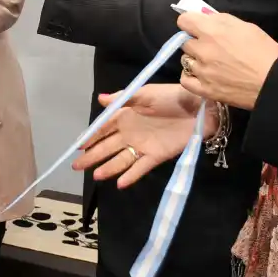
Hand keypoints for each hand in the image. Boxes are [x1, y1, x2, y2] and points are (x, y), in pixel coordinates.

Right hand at [72, 84, 209, 187]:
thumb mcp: (146, 93)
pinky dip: (130, 176)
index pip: (103, 129)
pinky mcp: (157, 156)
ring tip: (95, 176)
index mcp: (126, 116)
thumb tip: (100, 99)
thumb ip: (124, 98)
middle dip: (92, 156)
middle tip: (76, 166)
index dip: (90, 137)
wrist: (200, 108)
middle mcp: (131, 133)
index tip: (77, 147)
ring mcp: (143, 146)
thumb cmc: (172, 97)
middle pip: (107, 147)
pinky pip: (141, 168)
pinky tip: (119, 183)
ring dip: (108, 168)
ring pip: (121, 159)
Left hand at [175, 11, 277, 109]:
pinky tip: (202, 75)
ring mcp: (201, 71)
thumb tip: (205, 17)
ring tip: (211, 63)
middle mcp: (202, 50)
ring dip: (195, 59)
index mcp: (211, 31)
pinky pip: (185, 80)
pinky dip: (190, 76)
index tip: (198, 27)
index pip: (184, 21)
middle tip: (211, 47)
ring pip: (185, 60)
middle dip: (195, 41)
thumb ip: (221, 20)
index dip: (190, 22)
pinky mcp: (204, 89)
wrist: (275, 81)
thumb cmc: (265, 51)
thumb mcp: (246, 26)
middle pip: (184, 41)